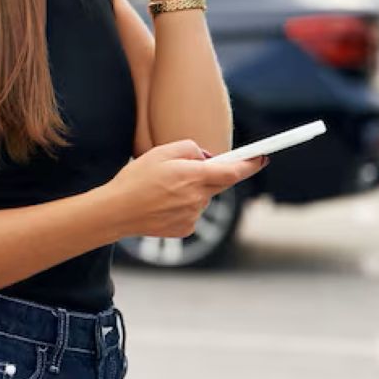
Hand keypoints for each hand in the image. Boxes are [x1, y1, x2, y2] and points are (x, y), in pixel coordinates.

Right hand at [105, 138, 265, 238]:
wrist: (116, 213)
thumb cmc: (136, 180)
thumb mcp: (160, 152)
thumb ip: (189, 148)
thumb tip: (205, 157)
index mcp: (194, 176)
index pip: (233, 171)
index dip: (251, 164)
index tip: (262, 158)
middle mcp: (198, 198)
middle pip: (216, 183)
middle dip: (206, 175)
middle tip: (182, 172)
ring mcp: (193, 216)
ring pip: (202, 198)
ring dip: (190, 191)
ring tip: (162, 190)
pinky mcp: (185, 229)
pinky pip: (192, 212)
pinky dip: (182, 207)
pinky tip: (161, 205)